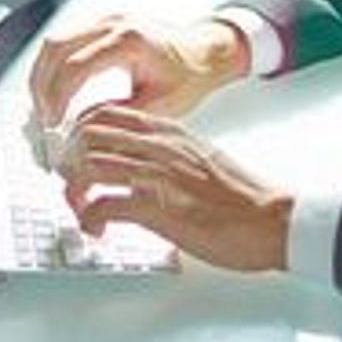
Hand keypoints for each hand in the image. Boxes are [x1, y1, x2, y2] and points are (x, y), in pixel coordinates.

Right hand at [28, 13, 248, 127]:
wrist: (206, 51)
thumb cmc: (190, 75)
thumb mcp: (160, 105)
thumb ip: (119, 116)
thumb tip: (82, 130)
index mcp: (129, 41)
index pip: (75, 67)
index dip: (57, 97)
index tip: (53, 124)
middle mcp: (113, 23)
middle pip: (55, 48)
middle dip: (41, 86)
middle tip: (42, 119)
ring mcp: (105, 20)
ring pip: (54, 42)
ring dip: (42, 75)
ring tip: (43, 108)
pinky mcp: (101, 25)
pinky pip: (64, 41)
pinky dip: (53, 66)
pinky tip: (54, 91)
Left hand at [57, 105, 290, 271]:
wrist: (272, 219)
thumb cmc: (242, 196)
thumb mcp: (201, 157)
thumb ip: (169, 154)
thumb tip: (140, 165)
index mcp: (169, 130)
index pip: (106, 113)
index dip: (80, 133)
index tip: (75, 153)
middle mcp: (159, 146)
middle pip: (88, 135)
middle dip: (69, 160)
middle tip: (71, 182)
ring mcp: (157, 175)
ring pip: (88, 166)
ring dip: (74, 191)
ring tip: (81, 208)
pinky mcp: (158, 208)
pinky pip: (104, 205)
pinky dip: (90, 218)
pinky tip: (97, 228)